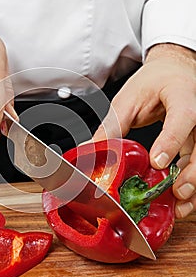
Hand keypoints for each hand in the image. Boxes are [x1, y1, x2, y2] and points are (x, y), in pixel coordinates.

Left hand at [93, 43, 195, 217]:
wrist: (175, 72)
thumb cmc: (156, 81)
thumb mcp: (129, 99)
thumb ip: (112, 126)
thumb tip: (90, 149)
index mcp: (182, 95)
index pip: (182, 117)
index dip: (171, 141)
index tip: (158, 162)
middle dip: (193, 173)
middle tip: (177, 192)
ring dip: (194, 184)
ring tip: (181, 205)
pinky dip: (190, 181)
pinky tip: (180, 197)